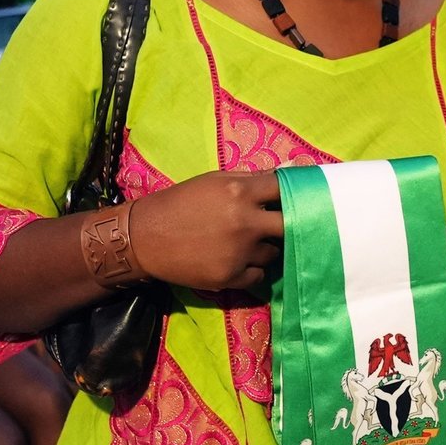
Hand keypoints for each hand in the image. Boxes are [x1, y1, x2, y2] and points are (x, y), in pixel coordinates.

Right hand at [129, 170, 282, 290]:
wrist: (144, 237)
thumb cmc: (181, 203)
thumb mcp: (214, 181)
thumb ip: (253, 178)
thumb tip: (290, 168)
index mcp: (240, 191)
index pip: (286, 189)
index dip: (296, 193)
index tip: (300, 198)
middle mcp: (245, 222)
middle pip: (291, 224)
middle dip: (289, 224)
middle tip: (280, 226)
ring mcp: (239, 252)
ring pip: (274, 253)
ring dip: (266, 248)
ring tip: (244, 243)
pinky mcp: (231, 277)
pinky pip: (259, 275)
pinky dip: (252, 269)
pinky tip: (235, 259)